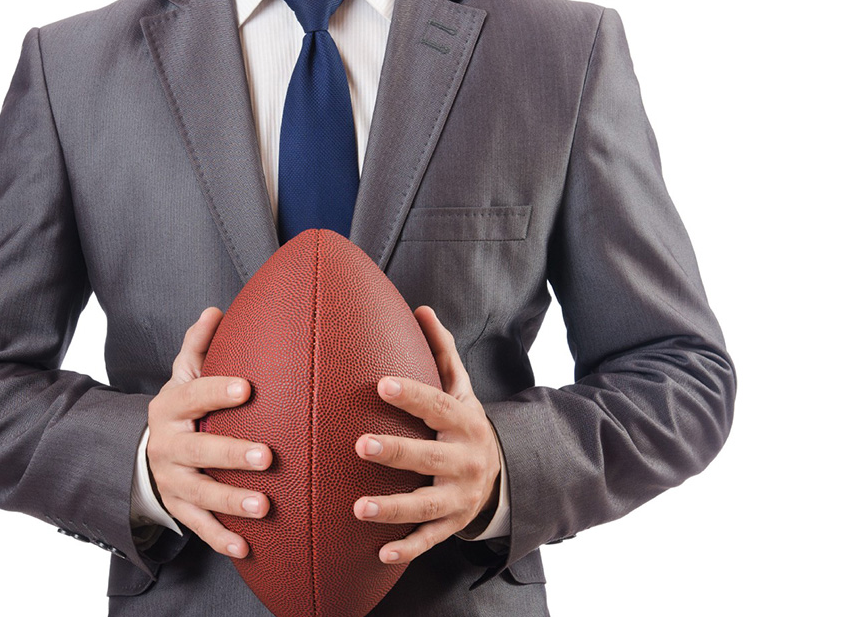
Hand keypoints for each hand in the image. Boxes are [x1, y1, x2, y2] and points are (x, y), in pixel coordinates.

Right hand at [146, 306, 272, 558]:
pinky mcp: (177, 508)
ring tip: (265, 507)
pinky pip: (197, 527)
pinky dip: (220, 539)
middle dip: (232, 455)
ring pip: (199, 494)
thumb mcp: (184, 374)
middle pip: (198, 450)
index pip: (193, 396)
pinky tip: (247, 548)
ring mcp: (171, 480)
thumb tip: (215, 309)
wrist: (147, 452)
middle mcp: (166, 444)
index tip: (247, 388)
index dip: (216, 391)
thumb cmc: (183, 407)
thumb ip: (199, 345)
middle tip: (267, 456)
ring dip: (231, 503)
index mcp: (170, 406)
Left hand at [353, 305, 501, 564]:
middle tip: (361, 444)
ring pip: (426, 507)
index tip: (381, 384)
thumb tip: (421, 308)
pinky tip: (380, 554)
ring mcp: (459, 497)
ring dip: (393, 509)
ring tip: (358, 507)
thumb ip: (441, 352)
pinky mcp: (452, 525)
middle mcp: (465, 461)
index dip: (411, 396)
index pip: (436, 407)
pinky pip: (429, 541)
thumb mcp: (460, 390)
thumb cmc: (463, 424)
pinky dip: (406, 549)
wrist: (504, 475)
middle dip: (397, 453)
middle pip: (430, 458)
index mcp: (463, 423)